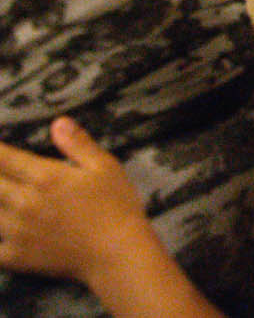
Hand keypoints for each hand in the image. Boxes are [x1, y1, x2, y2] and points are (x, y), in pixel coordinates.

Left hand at [0, 118, 152, 284]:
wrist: (117, 254)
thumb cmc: (117, 206)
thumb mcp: (105, 167)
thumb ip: (78, 144)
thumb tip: (58, 122)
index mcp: (45, 177)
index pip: (4, 158)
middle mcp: (24, 202)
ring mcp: (16, 231)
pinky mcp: (15, 256)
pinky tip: (0, 233)